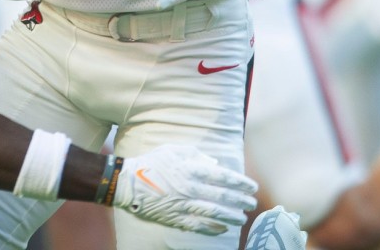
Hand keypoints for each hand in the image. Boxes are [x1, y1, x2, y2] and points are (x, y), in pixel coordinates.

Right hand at [113, 145, 257, 235]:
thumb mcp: (173, 150)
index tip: (252, 186)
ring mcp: (183, 205)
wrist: (127, 183)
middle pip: (222, 196)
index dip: (240, 183)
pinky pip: (198, 226)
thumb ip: (195, 154)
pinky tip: (223, 228)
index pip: (222, 177)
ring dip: (231, 217)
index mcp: (190, 169)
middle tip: (252, 203)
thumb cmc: (151, 163)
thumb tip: (214, 163)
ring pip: (214, 213)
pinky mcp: (175, 219)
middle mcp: (190, 188)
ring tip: (242, 218)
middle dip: (241, 201)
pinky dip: (213, 228)